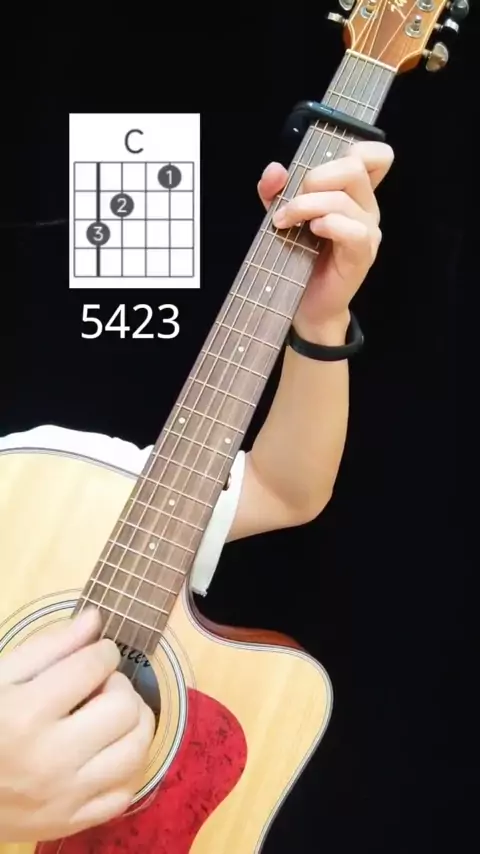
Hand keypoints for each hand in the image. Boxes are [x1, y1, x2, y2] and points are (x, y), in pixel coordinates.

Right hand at [0, 609, 154, 841]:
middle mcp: (52, 758)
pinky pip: (126, 793)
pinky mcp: (72, 823)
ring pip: (136, 750)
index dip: (103, 650)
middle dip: (120, 685)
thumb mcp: (0, 677)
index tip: (96, 654)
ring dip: (135, 722)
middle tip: (102, 685)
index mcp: (27, 714)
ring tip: (114, 713)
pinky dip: (128, 767)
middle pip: (124, 707)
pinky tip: (111, 750)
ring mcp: (65, 796)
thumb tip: (96, 619)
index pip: (94, 666)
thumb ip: (49, 646)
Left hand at [257, 141, 393, 342]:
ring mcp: (368, 231)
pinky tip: (312, 233)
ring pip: (346, 197)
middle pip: (354, 166)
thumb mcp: (283, 217)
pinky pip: (353, 229)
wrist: (307, 306)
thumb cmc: (299, 259)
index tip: (317, 171)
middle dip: (315, 178)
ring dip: (307, 205)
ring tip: (284, 222)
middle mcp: (366, 208)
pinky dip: (328, 225)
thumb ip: (277, 192)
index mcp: (353, 194)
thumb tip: (274, 169)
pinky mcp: (362, 254)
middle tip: (291, 203)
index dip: (352, 147)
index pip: (374, 156)